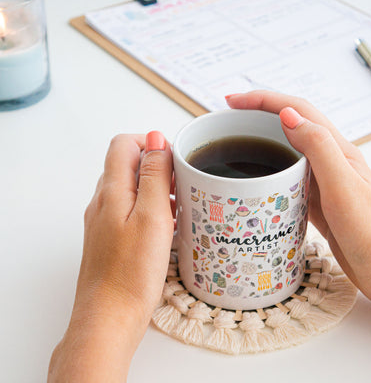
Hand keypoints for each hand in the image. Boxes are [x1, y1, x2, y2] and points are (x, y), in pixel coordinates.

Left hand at [48, 131, 173, 381]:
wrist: (110, 318)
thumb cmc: (132, 272)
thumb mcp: (151, 215)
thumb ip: (153, 174)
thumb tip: (155, 138)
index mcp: (111, 191)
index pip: (122, 144)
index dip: (149, 142)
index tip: (173, 157)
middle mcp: (102, 202)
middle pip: (126, 165)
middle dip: (155, 165)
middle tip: (181, 183)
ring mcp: (104, 221)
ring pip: (129, 188)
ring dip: (154, 188)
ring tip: (178, 204)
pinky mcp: (111, 238)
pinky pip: (129, 210)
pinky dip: (149, 208)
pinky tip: (166, 225)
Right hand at [226, 91, 370, 319]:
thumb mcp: (344, 187)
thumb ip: (319, 148)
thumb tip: (288, 115)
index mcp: (337, 150)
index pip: (298, 110)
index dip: (263, 100)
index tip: (234, 101)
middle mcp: (329, 160)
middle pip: (290, 124)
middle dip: (258, 115)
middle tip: (228, 121)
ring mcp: (322, 179)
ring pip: (287, 149)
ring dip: (261, 140)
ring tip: (236, 144)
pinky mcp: (316, 199)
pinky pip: (288, 175)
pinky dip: (269, 168)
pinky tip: (256, 177)